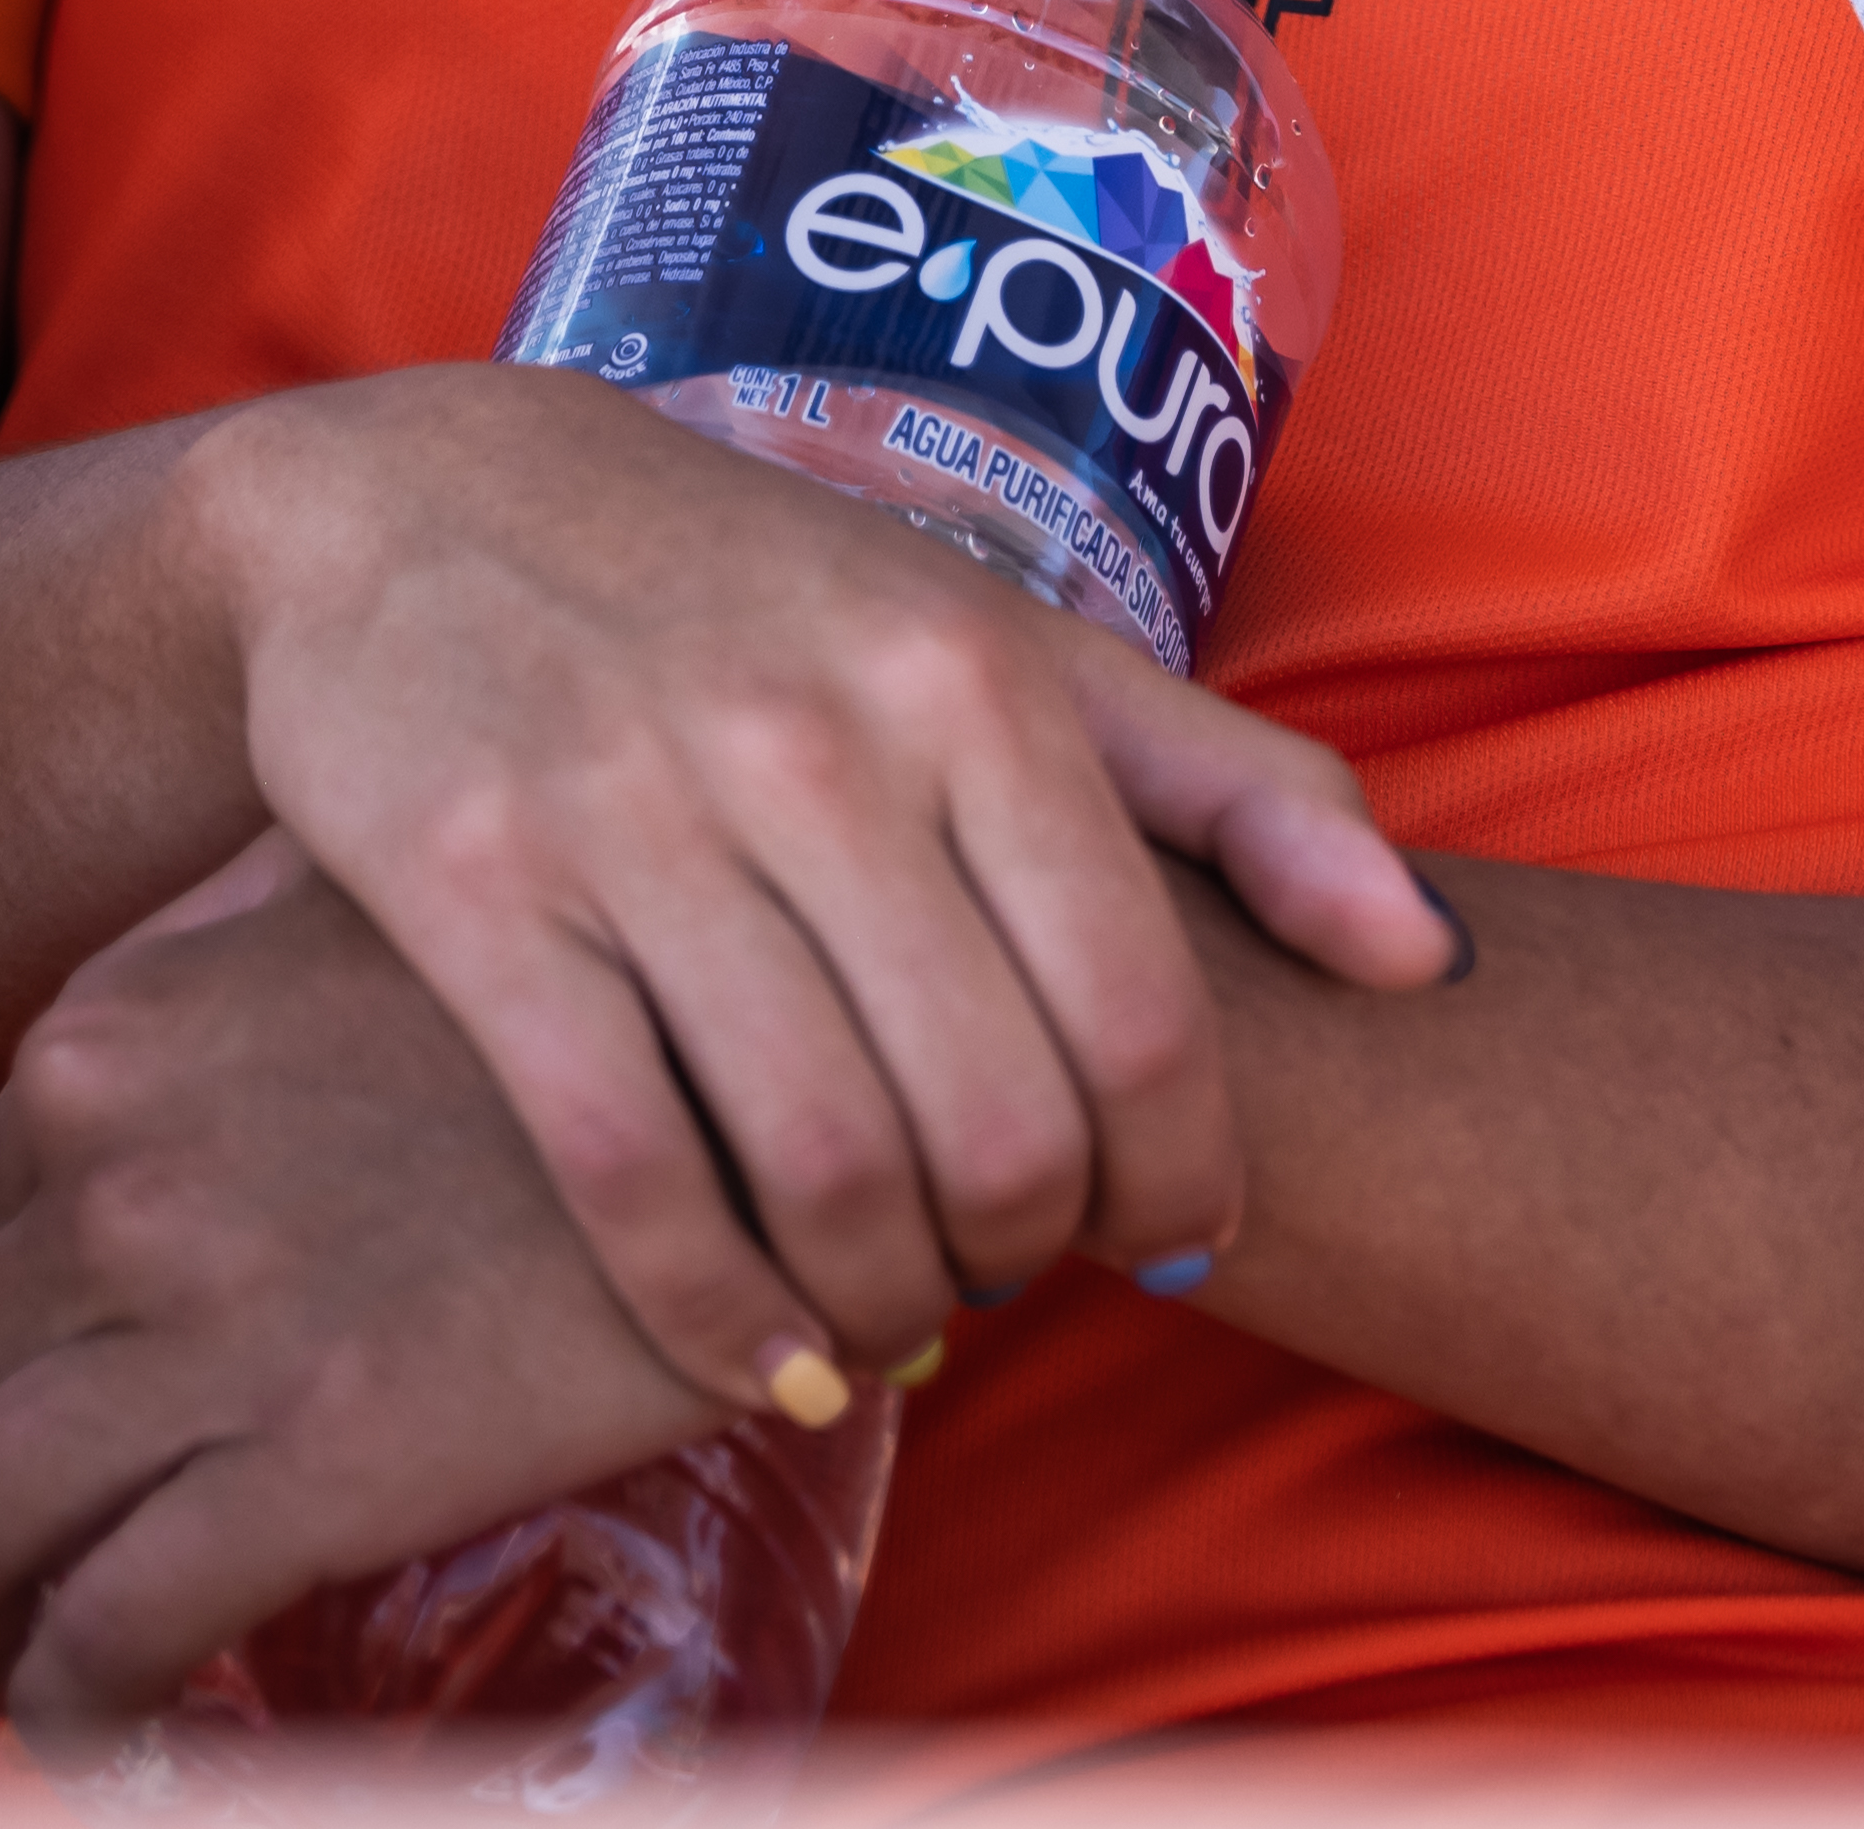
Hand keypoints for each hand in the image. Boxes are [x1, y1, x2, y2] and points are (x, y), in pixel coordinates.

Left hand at [0, 848, 743, 1761]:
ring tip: (26, 1656)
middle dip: (1, 1457)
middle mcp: (128, 1169)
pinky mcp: (308, 1470)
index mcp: (131, 1030)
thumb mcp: (410, 899)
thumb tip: (230, 976)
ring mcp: (208, 1325)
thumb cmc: (632, 990)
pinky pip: (105, 1634)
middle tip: (63, 1530)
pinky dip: (70, 1705)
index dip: (42, 1298)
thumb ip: (276, 933)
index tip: (96, 1365)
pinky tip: (108, 1735)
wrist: (812, 1098)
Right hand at [185, 367, 1456, 1419]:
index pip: (1142, 1009)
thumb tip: (1430, 960)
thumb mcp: (1019, 651)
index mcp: (982, 684)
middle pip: (992, 1114)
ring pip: (818, 1162)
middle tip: (1017, 1273)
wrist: (433, 503)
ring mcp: (640, 819)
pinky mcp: (477, 895)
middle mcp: (824, 746)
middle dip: (1029, 1249)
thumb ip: (1244, 797)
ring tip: (904, 1312)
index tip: (1173, 1237)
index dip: (1182, 1173)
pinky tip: (770, 1360)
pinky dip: (713, 1310)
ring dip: (884, 1295)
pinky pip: (627, 1170)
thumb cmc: (773, 603)